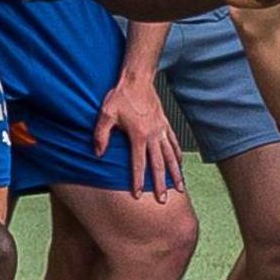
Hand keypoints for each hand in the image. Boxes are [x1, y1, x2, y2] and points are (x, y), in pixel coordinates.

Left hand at [92, 69, 183, 195]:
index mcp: (139, 135)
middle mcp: (153, 135)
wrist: (137, 78)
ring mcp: (161, 130)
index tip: (138, 195)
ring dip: (175, 174)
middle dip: (161, 184)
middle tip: (164, 200)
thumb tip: (98, 154)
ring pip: (171, 156)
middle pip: (159, 165)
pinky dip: (178, 155)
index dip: (138, 181)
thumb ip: (101, 135)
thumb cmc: (121, 95)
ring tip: (181, 188)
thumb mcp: (106, 114)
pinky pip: (174, 143)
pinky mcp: (165, 124)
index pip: (138, 164)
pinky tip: (180, 164)